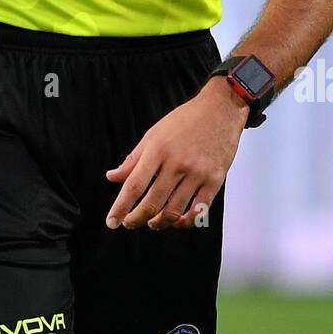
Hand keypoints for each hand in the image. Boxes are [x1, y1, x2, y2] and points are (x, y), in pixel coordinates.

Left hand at [105, 77, 248, 230]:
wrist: (221, 110)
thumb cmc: (185, 120)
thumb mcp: (154, 134)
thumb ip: (133, 159)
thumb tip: (112, 177)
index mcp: (158, 149)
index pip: (134, 185)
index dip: (121, 207)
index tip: (112, 221)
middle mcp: (177, 163)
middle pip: (152, 202)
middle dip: (136, 219)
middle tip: (130, 223)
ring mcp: (197, 173)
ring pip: (174, 211)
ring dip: (159, 223)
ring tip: (152, 222)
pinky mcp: (215, 180)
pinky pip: (198, 211)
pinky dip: (185, 222)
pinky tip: (177, 221)